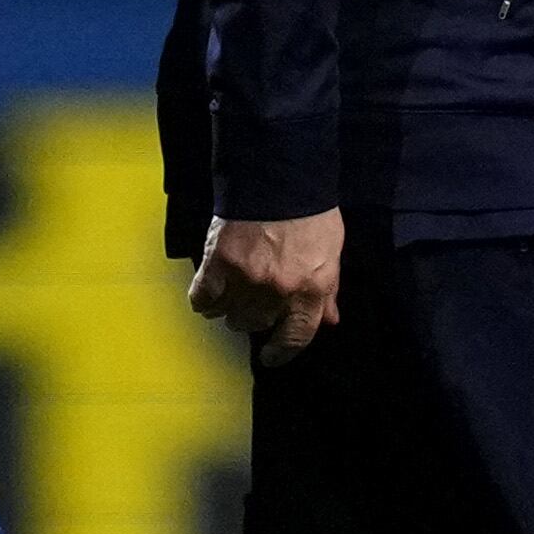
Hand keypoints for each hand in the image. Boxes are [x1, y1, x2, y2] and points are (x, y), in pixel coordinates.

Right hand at [191, 207, 342, 364]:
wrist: (280, 177)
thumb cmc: (310, 212)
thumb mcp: (331, 254)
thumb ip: (328, 291)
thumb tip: (329, 320)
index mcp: (310, 290)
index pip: (295, 338)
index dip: (281, 352)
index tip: (272, 356)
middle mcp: (278, 291)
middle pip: (256, 325)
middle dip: (254, 319)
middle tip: (253, 304)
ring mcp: (246, 279)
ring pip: (229, 315)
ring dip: (229, 309)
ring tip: (231, 295)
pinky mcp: (219, 263)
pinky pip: (203, 297)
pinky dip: (203, 300)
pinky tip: (207, 294)